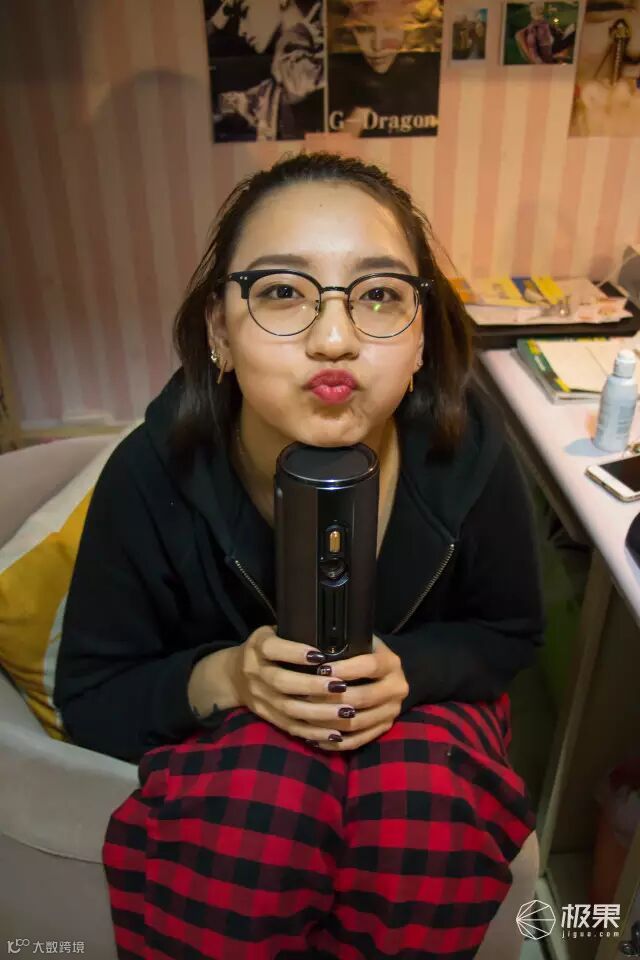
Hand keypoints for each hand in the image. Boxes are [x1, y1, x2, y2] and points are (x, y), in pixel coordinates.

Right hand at [229, 625, 367, 744]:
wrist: (232, 676)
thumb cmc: (265, 650)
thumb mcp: (271, 633)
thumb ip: (293, 633)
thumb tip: (332, 632)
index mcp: (257, 647)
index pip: (273, 649)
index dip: (295, 653)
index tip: (320, 655)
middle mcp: (255, 672)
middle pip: (282, 682)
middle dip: (313, 686)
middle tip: (341, 686)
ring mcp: (259, 698)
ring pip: (289, 709)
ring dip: (319, 712)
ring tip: (346, 711)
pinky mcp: (266, 716)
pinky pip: (291, 727)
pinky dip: (313, 732)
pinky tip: (335, 733)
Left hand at [309, 636, 408, 750]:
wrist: (389, 674)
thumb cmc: (366, 654)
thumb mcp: (363, 642)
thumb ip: (346, 645)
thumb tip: (315, 651)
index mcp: (391, 663)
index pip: (370, 666)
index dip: (345, 668)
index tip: (321, 669)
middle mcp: (397, 688)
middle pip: (363, 698)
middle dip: (332, 698)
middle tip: (305, 695)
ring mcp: (392, 712)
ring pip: (357, 723)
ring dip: (329, 722)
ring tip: (305, 717)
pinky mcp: (384, 728)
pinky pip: (358, 741)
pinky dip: (335, 742)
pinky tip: (315, 737)